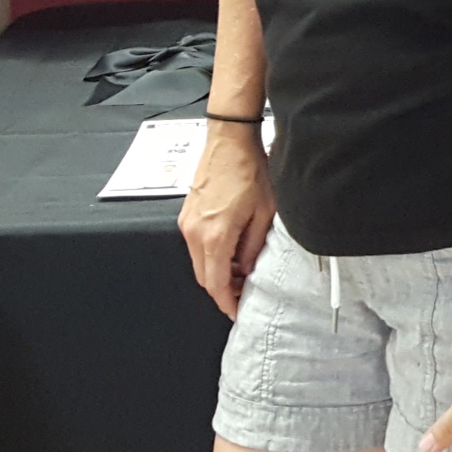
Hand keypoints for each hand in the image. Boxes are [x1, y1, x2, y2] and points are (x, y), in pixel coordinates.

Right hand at [178, 122, 275, 318]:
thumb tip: (249, 268)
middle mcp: (195, 233)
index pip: (217, 284)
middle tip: (245, 291)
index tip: (238, 311)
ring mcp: (187, 224)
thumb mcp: (264, 212)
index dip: (228, 302)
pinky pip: (195, 246)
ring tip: (242, 268)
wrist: (229, 140)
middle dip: (223, 290)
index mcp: (215, 236)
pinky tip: (230, 249)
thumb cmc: (249, 170)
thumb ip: (254, 246)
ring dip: (218, 272)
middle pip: (204, 278)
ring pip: (198, 263)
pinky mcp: (187, 215)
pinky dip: (211, 255)